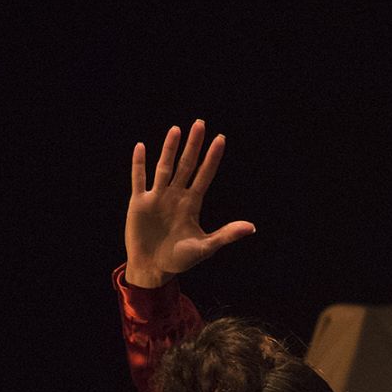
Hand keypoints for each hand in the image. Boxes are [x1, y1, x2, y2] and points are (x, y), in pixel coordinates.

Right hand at [124, 119, 254, 286]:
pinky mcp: (139, 203)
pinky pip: (139, 179)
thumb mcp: (206, 247)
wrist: (153, 268)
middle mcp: (176, 196)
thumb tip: (252, 227)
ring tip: (177, 130)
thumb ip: (226, 235)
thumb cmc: (180, 259)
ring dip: (170, 149)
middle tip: (200, 123)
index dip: (212, 158)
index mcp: (192, 204)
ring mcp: (157, 197)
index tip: (221, 139)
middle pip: (186, 165)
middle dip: (193, 145)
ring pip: (164, 167)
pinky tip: (141, 147)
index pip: (205, 175)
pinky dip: (139, 164)